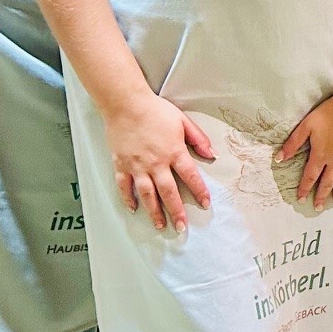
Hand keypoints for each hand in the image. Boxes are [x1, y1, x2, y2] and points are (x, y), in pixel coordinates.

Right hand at [105, 91, 213, 231]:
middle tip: (182, 227)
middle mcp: (156, 163)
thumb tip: (211, 153)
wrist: (126, 105)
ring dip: (154, 212)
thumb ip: (198, 139)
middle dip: (177, 211)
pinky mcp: (121, 165)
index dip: (200, 191)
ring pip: (147, 195)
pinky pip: (124, 187)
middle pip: (169, 192)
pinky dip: (128, 199)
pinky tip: (134, 209)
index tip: (205, 204)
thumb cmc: (155, 110)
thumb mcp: (183, 121)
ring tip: (161, 225)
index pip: (191, 176)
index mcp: (174, 152)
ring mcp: (137, 166)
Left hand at [279, 92, 332, 209]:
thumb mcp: (306, 126)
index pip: (310, 177)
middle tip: (318, 207)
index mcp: (321, 155)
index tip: (301, 198)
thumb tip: (279, 158)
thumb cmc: (330, 113)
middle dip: (321, 195)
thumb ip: (293, 143)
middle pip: (328, 182)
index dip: (305, 189)